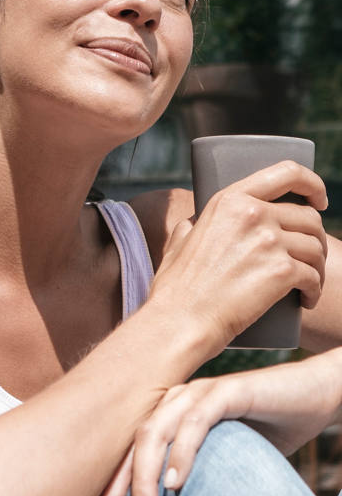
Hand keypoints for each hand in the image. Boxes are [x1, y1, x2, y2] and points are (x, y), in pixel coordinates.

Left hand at [92, 348, 341, 495]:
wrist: (313, 398)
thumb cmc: (267, 436)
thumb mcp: (221, 470)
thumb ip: (192, 491)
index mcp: (164, 421)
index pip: (122, 461)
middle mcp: (171, 404)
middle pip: (127, 450)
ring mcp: (196, 394)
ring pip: (154, 434)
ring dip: (144, 480)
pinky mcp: (226, 391)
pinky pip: (196, 421)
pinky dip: (183, 452)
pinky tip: (176, 484)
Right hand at [148, 161, 327, 358]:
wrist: (180, 322)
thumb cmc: (176, 289)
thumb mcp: (178, 242)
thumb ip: (190, 227)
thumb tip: (193, 224)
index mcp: (230, 200)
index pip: (287, 173)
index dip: (313, 184)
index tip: (319, 201)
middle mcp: (253, 214)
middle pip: (309, 218)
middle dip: (316, 238)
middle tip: (309, 258)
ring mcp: (269, 242)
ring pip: (316, 248)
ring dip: (318, 267)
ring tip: (308, 284)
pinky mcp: (281, 272)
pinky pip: (314, 277)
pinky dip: (315, 291)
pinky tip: (308, 300)